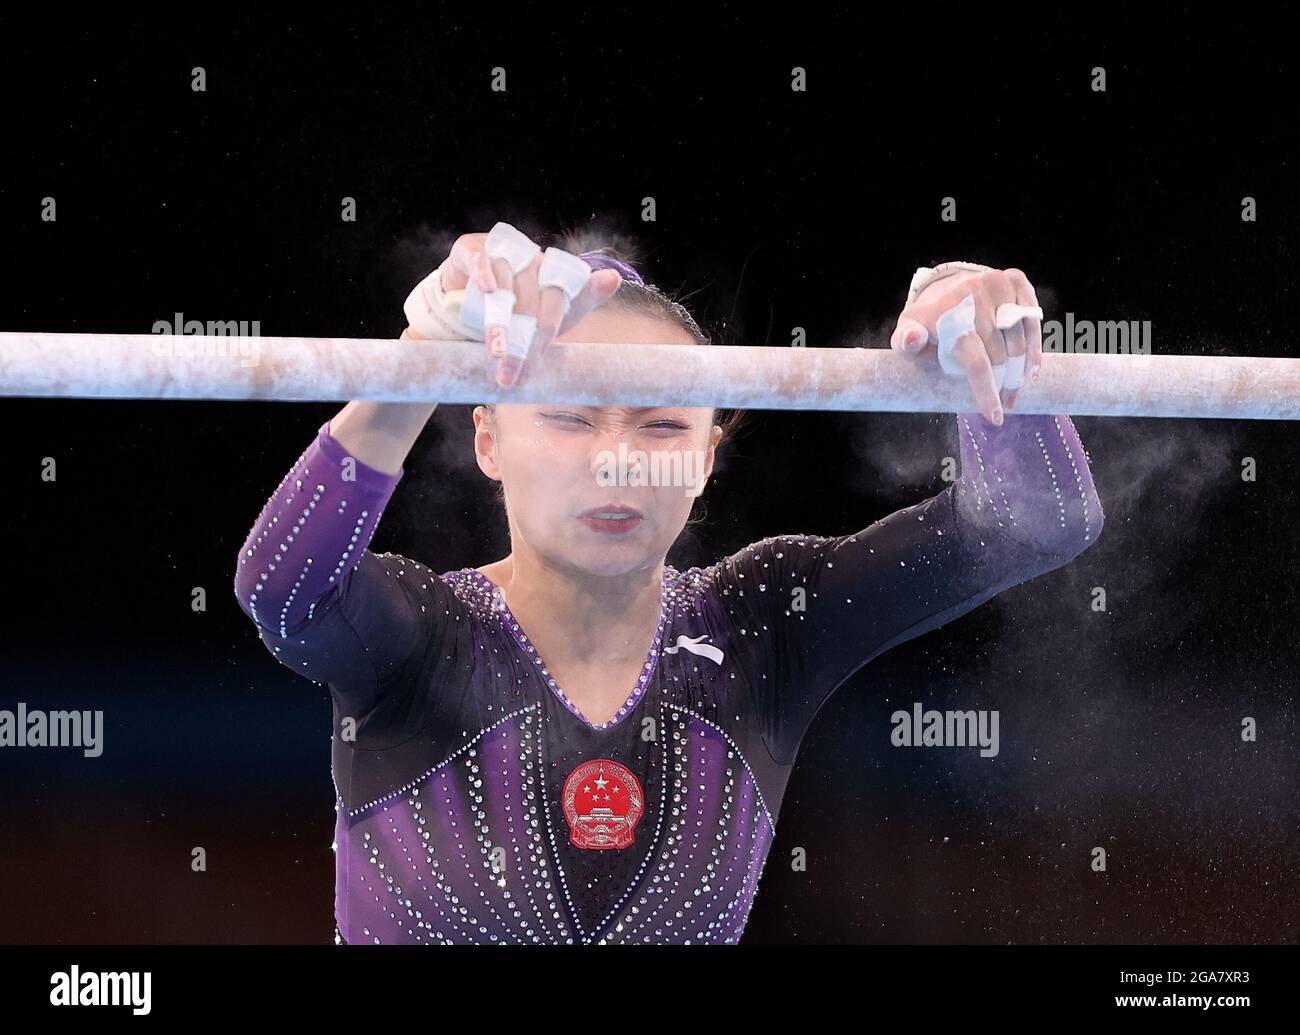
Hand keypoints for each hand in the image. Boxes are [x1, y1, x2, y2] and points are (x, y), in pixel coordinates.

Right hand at [439, 227, 622, 386]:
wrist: (468, 297)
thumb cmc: (519, 308)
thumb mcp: (550, 315)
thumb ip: (581, 303)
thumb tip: (615, 277)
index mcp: (555, 277)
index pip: (561, 301)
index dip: (551, 326)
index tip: (550, 341)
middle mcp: (532, 261)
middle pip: (533, 302)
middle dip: (523, 344)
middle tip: (514, 376)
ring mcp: (503, 254)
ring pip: (507, 287)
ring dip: (501, 324)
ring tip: (497, 354)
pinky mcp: (472, 249)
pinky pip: (480, 259)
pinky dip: (485, 273)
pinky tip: (488, 291)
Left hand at [889, 266, 1043, 424]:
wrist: (945, 288)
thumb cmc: (928, 322)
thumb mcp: (909, 333)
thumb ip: (907, 342)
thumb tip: (912, 340)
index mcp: (949, 313)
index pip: (976, 361)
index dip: (987, 391)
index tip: (996, 417)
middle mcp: (975, 293)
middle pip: (1001, 355)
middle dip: (1004, 385)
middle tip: (1005, 403)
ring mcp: (998, 284)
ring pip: (1020, 340)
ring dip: (1020, 372)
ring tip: (1015, 392)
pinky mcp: (1016, 280)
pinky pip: (1033, 321)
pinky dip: (1035, 348)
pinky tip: (1032, 371)